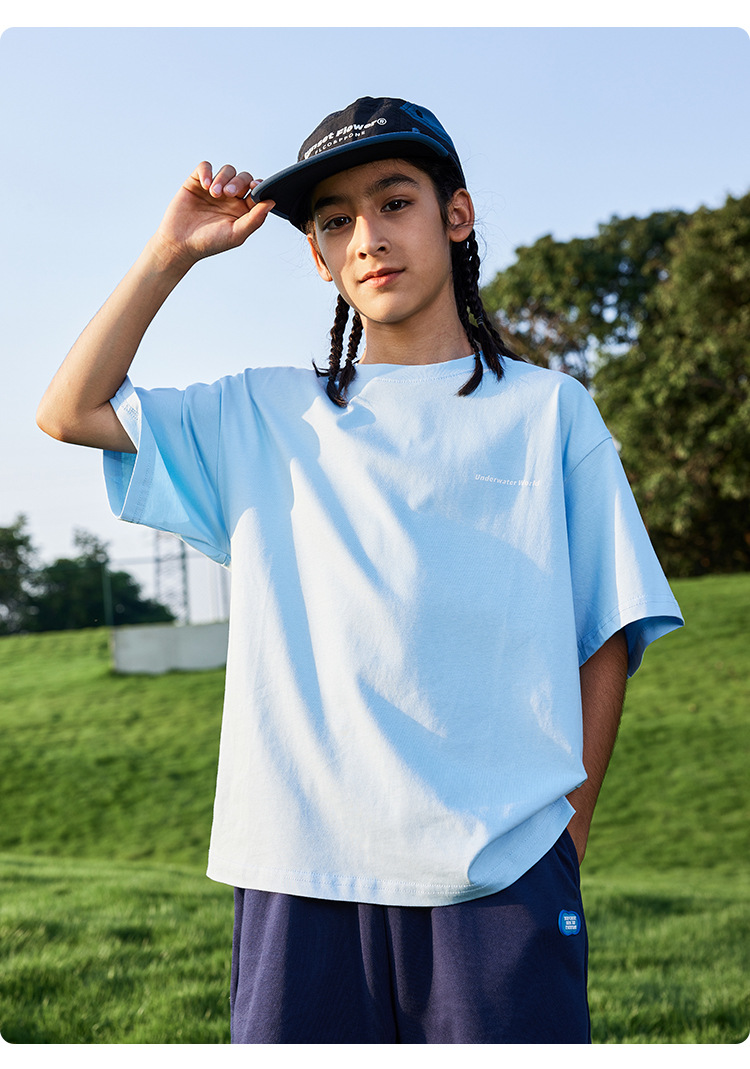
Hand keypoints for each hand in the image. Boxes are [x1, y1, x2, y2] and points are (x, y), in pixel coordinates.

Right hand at [150, 162, 274, 268]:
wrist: (180, 243)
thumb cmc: (209, 243)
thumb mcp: (236, 234)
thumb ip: (255, 219)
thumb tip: (272, 202)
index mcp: (243, 209)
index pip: (257, 191)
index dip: (259, 186)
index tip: (255, 188)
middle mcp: (231, 197)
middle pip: (243, 178)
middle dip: (238, 183)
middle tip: (227, 194)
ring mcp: (214, 188)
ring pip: (228, 170)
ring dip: (223, 178)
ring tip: (213, 193)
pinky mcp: (197, 182)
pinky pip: (205, 167)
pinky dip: (207, 172)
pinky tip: (205, 185)